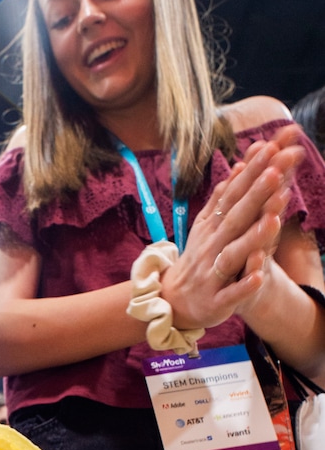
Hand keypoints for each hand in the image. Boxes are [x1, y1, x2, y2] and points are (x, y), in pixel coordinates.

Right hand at [161, 129, 302, 329]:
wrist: (174, 300)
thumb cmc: (199, 259)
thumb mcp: (207, 226)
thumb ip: (224, 198)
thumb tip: (239, 166)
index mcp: (213, 226)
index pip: (234, 195)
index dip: (251, 174)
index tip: (270, 149)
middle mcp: (212, 246)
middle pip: (236, 218)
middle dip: (255, 196)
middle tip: (276, 172)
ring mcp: (213, 273)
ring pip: (233, 254)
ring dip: (252, 238)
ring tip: (273, 220)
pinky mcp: (216, 300)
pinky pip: (231, 293)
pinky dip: (243, 286)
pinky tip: (258, 277)